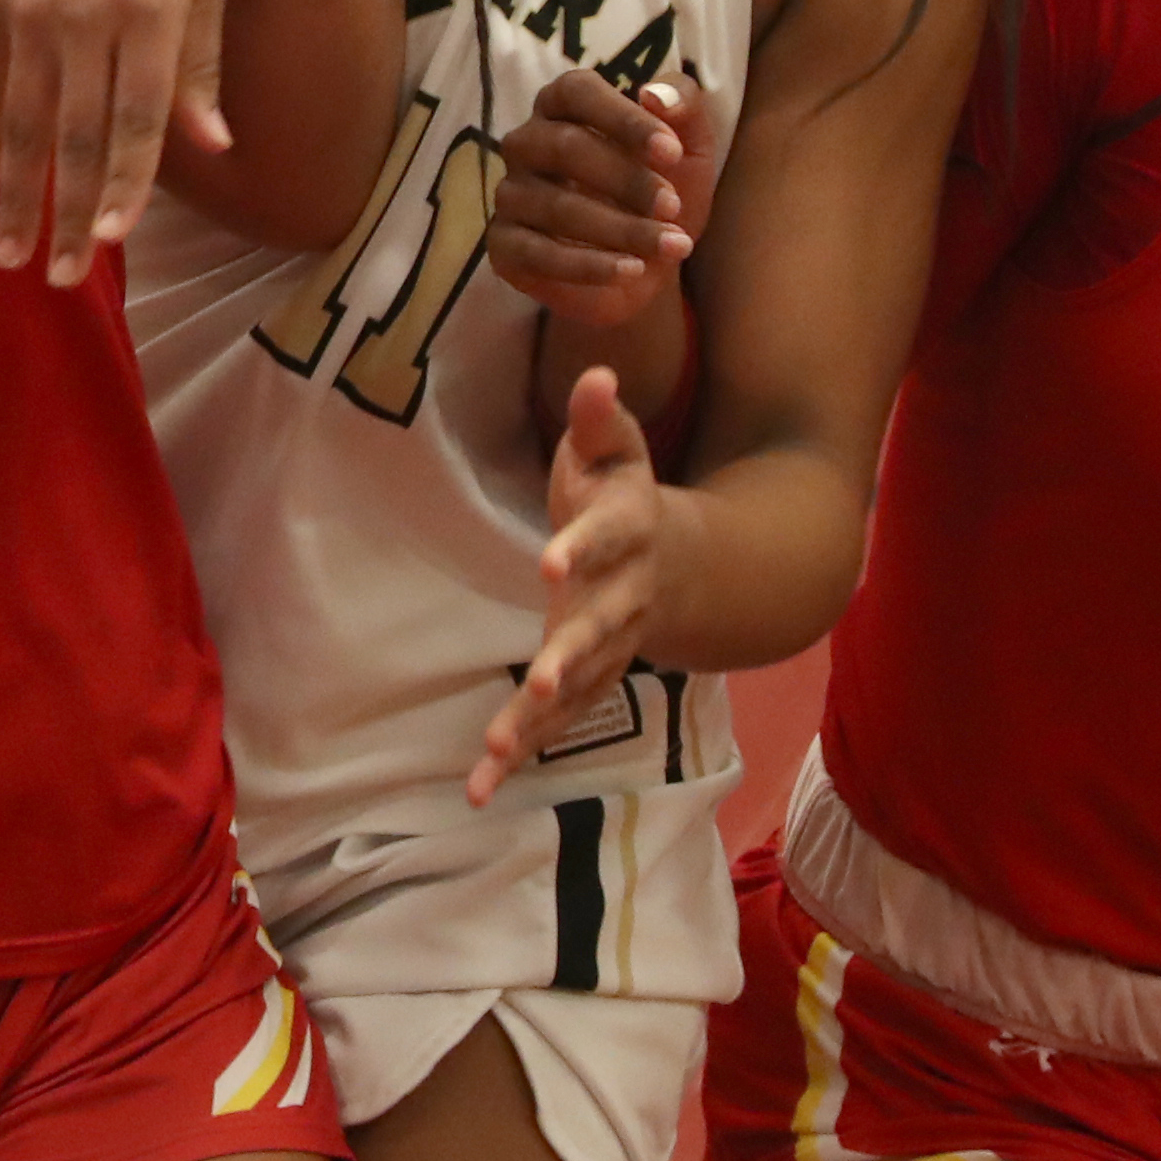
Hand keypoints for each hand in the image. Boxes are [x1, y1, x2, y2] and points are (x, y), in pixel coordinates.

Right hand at [0, 0, 231, 283]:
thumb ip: (202, 67)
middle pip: (76, 131)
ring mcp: (29, 2)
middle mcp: (85, 9)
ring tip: (13, 252)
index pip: (138, 116)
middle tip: (60, 277)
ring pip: (23, 115)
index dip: (126, 183)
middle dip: (68, 212)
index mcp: (151, 8)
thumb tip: (211, 148)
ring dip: (19, 191)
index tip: (114, 241)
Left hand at [471, 368, 661, 802]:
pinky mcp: (589, 683)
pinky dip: (522, 753)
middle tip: (544, 678)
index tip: (549, 562)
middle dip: (573, 655)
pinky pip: (558, 725)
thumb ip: (600, 417)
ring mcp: (611, 649)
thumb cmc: (625, 496)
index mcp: (629, 534)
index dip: (582, 548)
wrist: (681, 566)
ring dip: (542, 720)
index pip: (606, 539)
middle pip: (601, 630)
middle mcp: (625, 599)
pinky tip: (479, 789)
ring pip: (581, 689)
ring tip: (499, 750)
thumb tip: (596, 372)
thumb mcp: (616, 450)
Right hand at [487, 69, 721, 323]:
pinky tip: (633, 270)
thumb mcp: (691, 148)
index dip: (624, 119)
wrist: (645, 272)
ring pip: (558, 206)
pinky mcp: (504, 244)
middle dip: (628, 179)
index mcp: (563, 104)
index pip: (578, 92)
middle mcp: (527, 142)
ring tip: (672, 245)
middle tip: (673, 207)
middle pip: (566, 147)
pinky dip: (590, 264)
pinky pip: (539, 253)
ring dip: (621, 229)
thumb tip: (655, 93)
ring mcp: (509, 194)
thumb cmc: (660, 193)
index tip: (672, 152)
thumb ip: (685, 105)